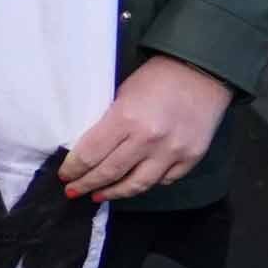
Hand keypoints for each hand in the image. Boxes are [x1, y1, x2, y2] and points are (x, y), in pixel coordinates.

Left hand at [58, 54, 233, 203]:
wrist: (201, 72)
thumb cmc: (155, 79)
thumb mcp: (122, 95)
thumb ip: (108, 124)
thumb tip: (90, 151)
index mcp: (125, 118)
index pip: (90, 154)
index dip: (74, 169)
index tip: (65, 175)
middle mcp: (148, 139)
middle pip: (110, 173)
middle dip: (87, 184)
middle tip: (73, 191)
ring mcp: (172, 151)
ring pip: (137, 185)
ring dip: (114, 193)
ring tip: (99, 195)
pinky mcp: (192, 158)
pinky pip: (164, 180)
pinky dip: (147, 184)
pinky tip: (133, 184)